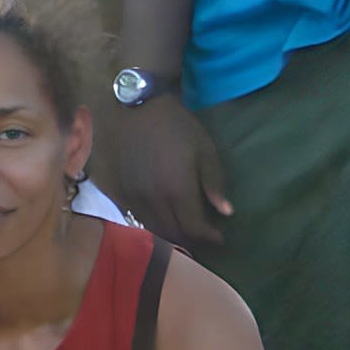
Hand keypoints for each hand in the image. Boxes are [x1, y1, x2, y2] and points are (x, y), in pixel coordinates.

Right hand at [107, 92, 230, 250]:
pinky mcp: (123, 191)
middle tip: (205, 237)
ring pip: (154, 229)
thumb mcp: (205, 150)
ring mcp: (135, 196)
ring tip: (186, 232)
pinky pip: (139, 218)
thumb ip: (214, 183)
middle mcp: (153, 198)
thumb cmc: (178, 126)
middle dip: (192, 240)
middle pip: (173, 233)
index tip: (220, 237)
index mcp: (177, 189)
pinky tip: (165, 219)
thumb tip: (226, 212)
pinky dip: (154, 225)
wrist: (139, 108)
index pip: (194, 228)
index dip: (209, 237)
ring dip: (172, 235)